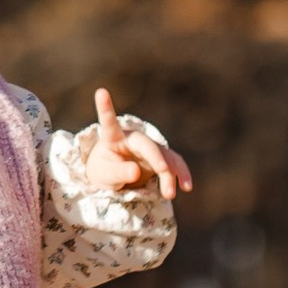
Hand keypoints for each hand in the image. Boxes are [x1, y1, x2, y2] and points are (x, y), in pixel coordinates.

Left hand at [82, 87, 191, 201]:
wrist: (116, 178)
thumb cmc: (105, 172)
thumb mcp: (105, 175)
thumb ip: (118, 172)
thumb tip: (136, 171)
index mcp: (113, 137)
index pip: (109, 121)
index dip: (105, 107)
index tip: (100, 92)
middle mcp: (134, 139)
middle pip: (148, 146)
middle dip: (156, 158)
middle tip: (163, 170)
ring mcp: (149, 148)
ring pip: (164, 158)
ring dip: (169, 175)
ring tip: (169, 195)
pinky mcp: (161, 158)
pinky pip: (175, 165)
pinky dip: (181, 175)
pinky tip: (187, 187)